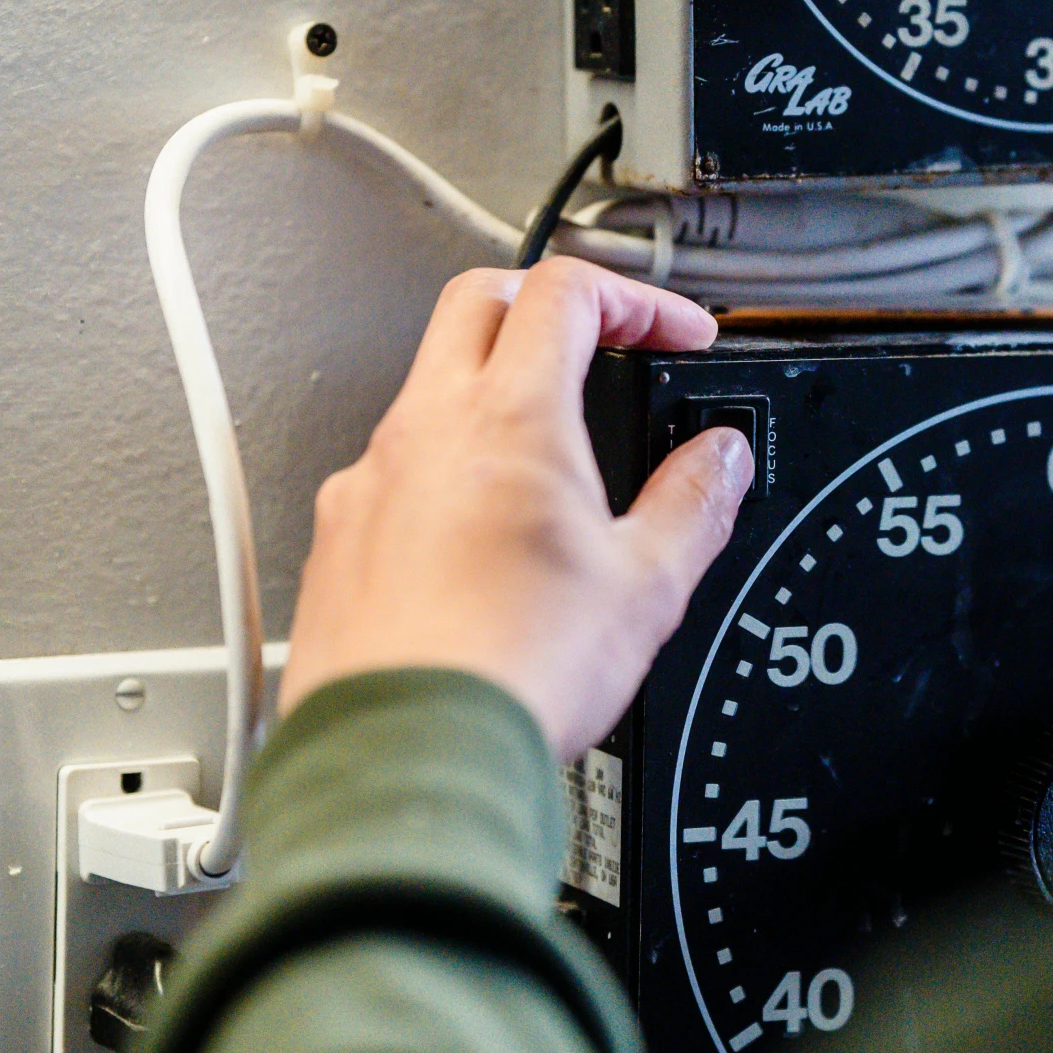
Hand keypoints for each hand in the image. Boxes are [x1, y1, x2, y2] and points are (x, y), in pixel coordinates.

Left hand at [278, 259, 754, 759]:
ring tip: (541, 458)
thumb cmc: (509, 675)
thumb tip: (717, 461)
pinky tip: (472, 538)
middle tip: (599, 343)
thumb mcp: (645, 587)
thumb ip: (692, 504)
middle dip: (547, 304)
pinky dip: (438, 473)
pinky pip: (387, 472)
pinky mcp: (336, 540)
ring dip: (488, 392)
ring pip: (424, 388)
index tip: (672, 334)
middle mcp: (424, 433)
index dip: (633, 297)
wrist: (403, 760)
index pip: (565, 292)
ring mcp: (368, 483)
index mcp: (510, 420)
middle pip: (477, 301)